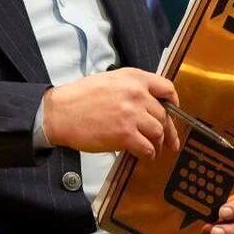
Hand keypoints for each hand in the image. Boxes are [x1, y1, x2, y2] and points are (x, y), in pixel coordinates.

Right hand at [42, 68, 181, 159]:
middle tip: (167, 140)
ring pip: (159, 132)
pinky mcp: (125, 134)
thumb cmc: (80, 98)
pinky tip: (144, 155)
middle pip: (164, 114)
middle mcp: (137, 94)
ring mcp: (132, 114)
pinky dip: (148, 154)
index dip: (174, 103)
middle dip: (167, 129)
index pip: (167, 88)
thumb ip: (131, 87)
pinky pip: (147, 147)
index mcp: (134, 78)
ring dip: (158, 143)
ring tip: (153, 149)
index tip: (173, 112)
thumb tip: (149, 102)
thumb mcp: (110, 80)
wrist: (60, 113)